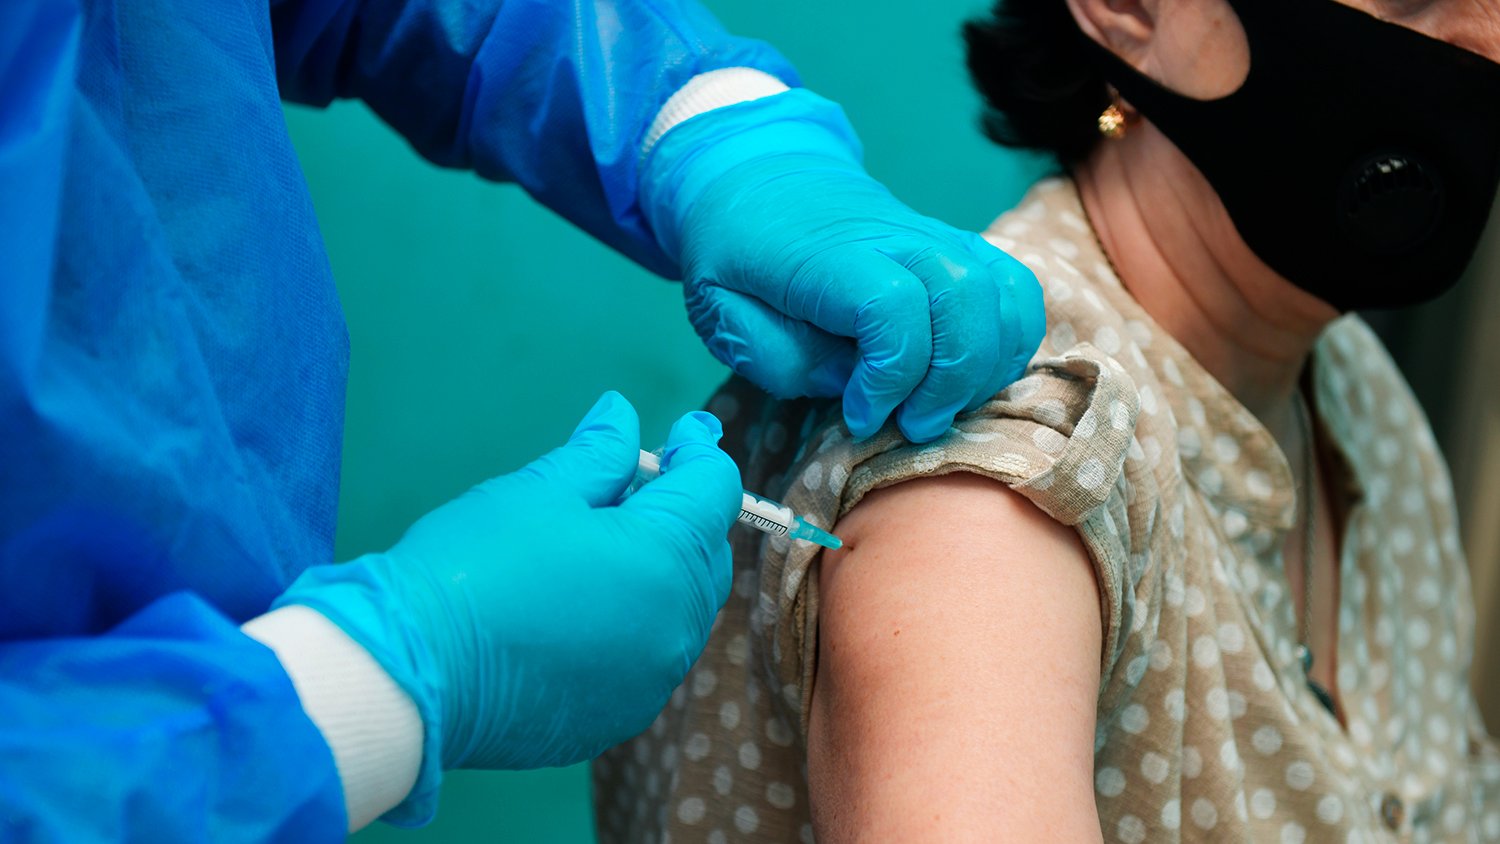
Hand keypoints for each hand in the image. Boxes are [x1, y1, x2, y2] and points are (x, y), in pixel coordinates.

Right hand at [276, 392, 739, 774]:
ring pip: (682, 608)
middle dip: (683, 512)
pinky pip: (648, 656)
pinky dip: (634, 622)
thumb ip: (599, 453)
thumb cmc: (475, 564)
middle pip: (706, 552)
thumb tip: (622, 414)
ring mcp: (652, 679)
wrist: (413, 675)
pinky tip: (584, 606)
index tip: (680, 432)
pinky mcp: (620, 716)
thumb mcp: (539, 490)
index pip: (715, 489)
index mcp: (668, 558)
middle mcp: (677, 625)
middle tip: (634, 483)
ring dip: (661, 570)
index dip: (697, 452)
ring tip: (603, 544)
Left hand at [642, 91, 1044, 442]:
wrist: (760, 176)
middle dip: (950, 379)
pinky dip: (1010, 341)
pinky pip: (1015, 289)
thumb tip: (851, 380)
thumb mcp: (721, 312)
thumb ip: (780, 357)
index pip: (892, 306)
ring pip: (1003, 293)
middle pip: (964, 296)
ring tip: (939, 406)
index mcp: (827, 254)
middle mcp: (895, 237)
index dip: (889, 374)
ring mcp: (936, 236)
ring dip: (984, 367)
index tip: (859, 414)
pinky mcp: (960, 247)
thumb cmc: (735, 253)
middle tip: (911, 424)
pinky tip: (970, 377)